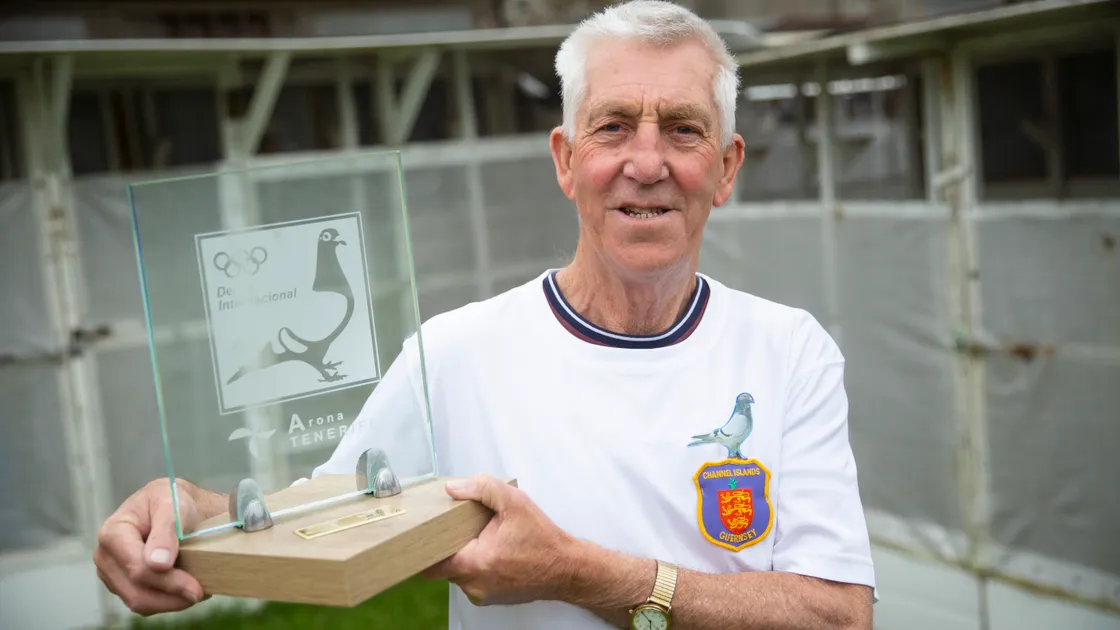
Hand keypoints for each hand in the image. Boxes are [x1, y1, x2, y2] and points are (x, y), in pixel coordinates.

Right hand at [94, 478, 205, 615]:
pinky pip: (145, 604)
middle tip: (202, 592)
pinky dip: (168, 601)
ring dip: (172, 601)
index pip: (136, 566)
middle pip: (137, 590)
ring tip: (199, 590)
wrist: (174, 506)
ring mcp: (112, 574)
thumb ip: (166, 531)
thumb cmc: (172, 500)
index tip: (195, 586)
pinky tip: (187, 590)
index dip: (166, 580)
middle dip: (172, 595)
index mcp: (112, 532)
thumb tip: (158, 563)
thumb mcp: (172, 505)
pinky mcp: (123, 586)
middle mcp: (106, 556)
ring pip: (140, 602)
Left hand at [422, 474, 580, 606]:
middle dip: (452, 544)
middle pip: (444, 564)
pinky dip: (478, 565)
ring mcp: (482, 595)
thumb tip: (453, 488)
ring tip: (485, 539)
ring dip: (466, 555)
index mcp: (475, 563)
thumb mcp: (515, 503)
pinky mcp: (491, 598)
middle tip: (466, 527)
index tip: (430, 531)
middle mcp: (474, 585)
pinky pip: (473, 579)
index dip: (426, 545)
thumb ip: (482, 488)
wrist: (567, 569)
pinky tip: (494, 551)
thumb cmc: (544, 540)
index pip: (430, 562)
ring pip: (458, 572)